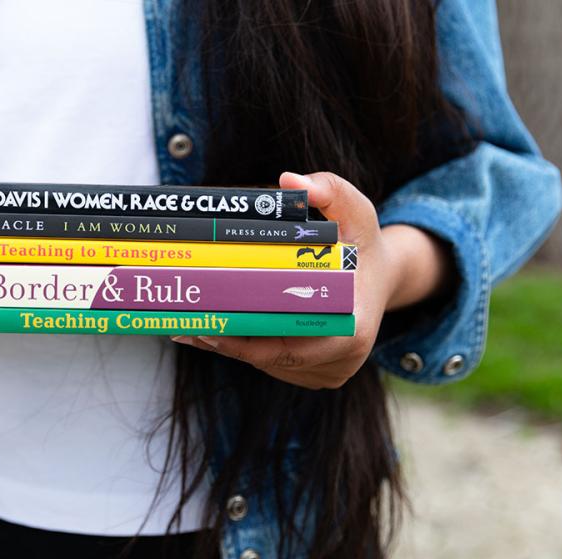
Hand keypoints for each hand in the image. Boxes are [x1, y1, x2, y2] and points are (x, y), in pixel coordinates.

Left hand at [172, 171, 447, 388]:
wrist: (378, 278)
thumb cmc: (362, 243)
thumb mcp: (356, 210)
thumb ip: (330, 190)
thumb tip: (290, 180)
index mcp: (353, 331)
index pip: (291, 347)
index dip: (247, 342)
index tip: (210, 326)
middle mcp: (340, 362)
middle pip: (269, 357)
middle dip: (225, 339)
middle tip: (182, 322)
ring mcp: (324, 373)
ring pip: (264, 363)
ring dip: (227, 344)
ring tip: (185, 323)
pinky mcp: (310, 375)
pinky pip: (268, 364)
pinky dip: (239, 347)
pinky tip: (206, 328)